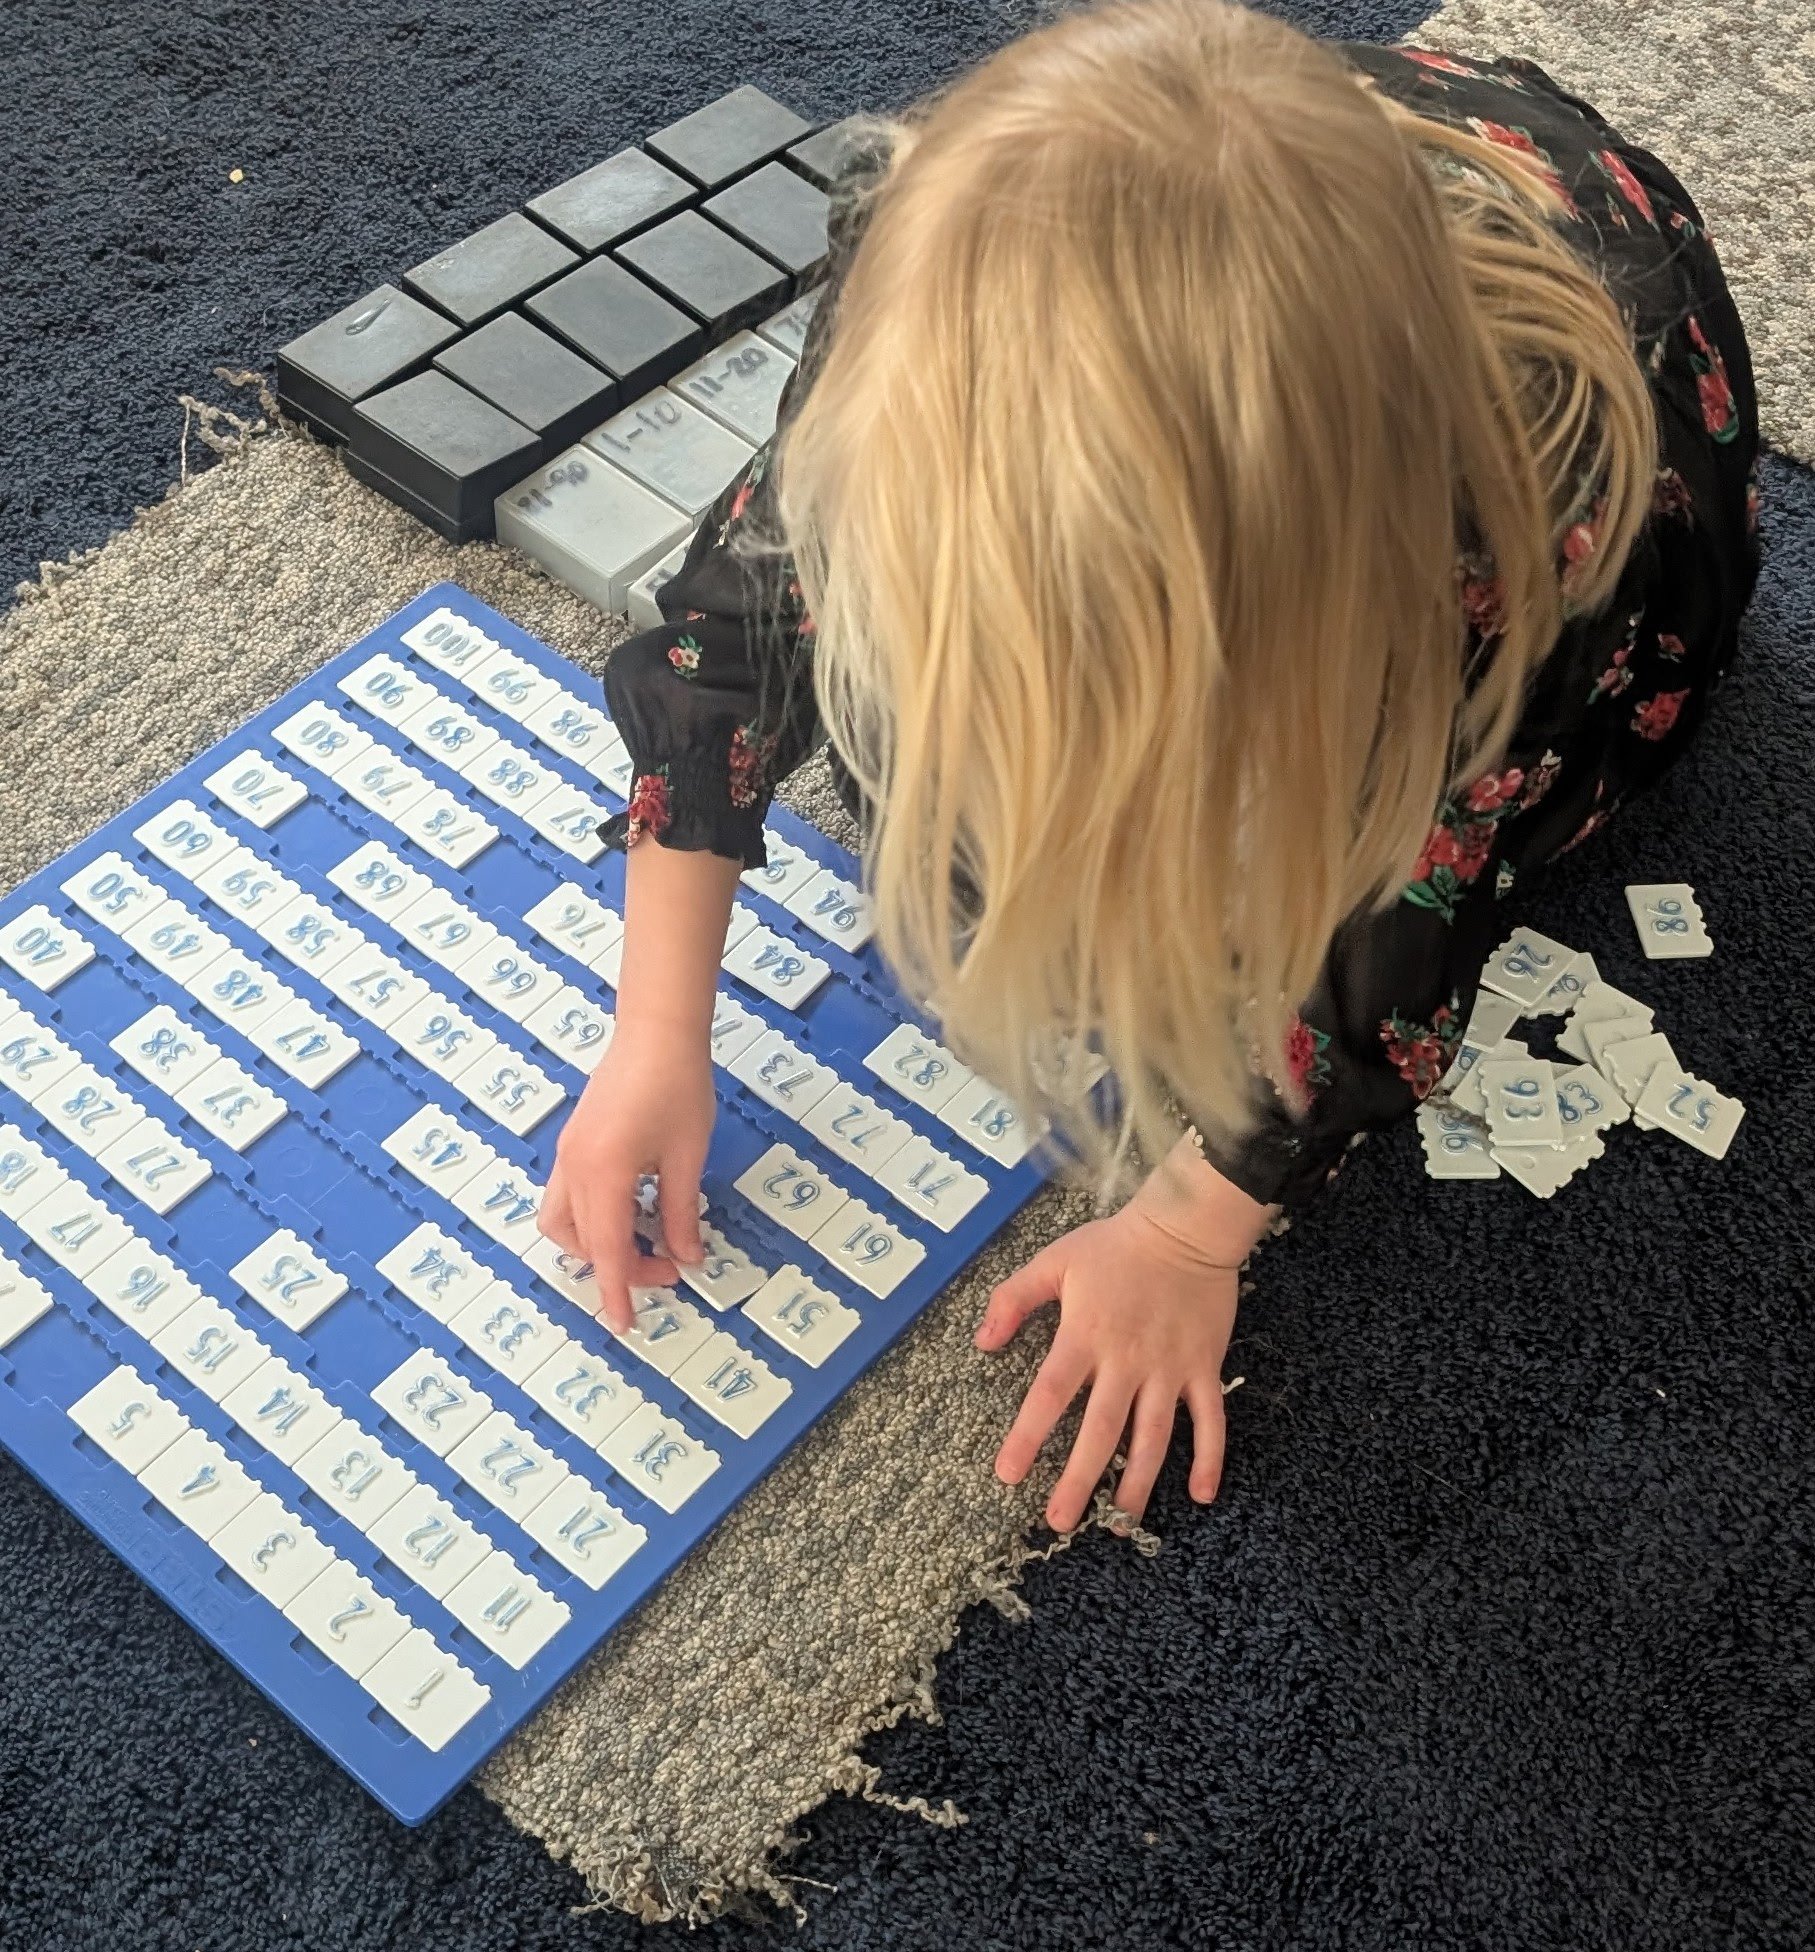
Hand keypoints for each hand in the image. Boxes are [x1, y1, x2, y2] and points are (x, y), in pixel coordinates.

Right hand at [540, 1016, 714, 1331]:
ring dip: (596, 1244)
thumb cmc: (677, 1084)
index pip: (607, 1251)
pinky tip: (633, 1209)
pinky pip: (569, 1196)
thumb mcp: (687, 1157)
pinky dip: (593, 1217)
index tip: (625, 1322)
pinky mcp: (574, 1142)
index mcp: (602, 1174)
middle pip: (581, 1242)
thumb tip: (686, 1256)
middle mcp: (573, 1167)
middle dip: (619, 1266)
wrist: (657, 1030)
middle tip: (668, 1267)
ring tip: (644, 1243)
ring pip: (563, 1222)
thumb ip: (682, 1213)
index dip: (618, 1291)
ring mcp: (568, 1153)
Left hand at [975, 1147, 1270, 1529]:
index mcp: (1085, 1334)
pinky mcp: (1204, 1368)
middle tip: (1060, 1521)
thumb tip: (982, 1341)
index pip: (1051, 1393)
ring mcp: (1169, 1367)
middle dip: (1080, 1478)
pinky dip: (1209, 1457)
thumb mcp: (1054, 1260)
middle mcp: (1127, 1360)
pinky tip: (1200, 1494)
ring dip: (1137, 1481)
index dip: (1028, 1435)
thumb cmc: (1116, 1246)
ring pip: (1153, 1435)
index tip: (1009, 1475)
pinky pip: (1210, 1419)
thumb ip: (1014, 1299)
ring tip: (1121, 1522)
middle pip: (1100, 1429)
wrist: (1185, 1228)